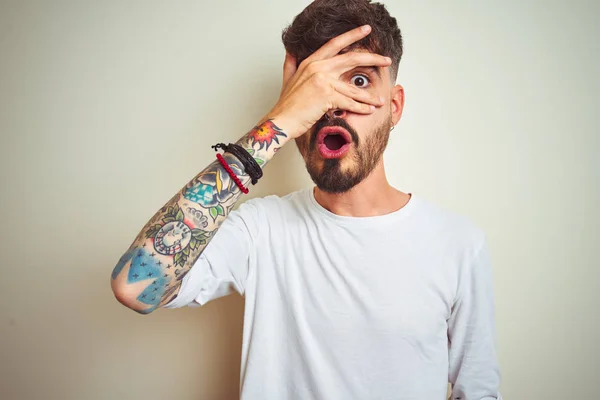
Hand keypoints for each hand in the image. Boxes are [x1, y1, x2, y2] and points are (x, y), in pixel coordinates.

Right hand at [266, 25, 390, 138]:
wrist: (281, 121)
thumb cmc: (286, 104)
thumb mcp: (287, 79)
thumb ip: (291, 64)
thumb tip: (290, 52)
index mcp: (311, 61)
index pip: (335, 44)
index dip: (352, 35)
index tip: (366, 30)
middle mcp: (318, 67)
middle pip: (351, 59)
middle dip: (372, 59)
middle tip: (385, 60)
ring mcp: (323, 81)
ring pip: (353, 88)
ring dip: (368, 96)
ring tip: (379, 99)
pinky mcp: (327, 96)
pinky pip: (349, 102)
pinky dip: (361, 108)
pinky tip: (369, 111)